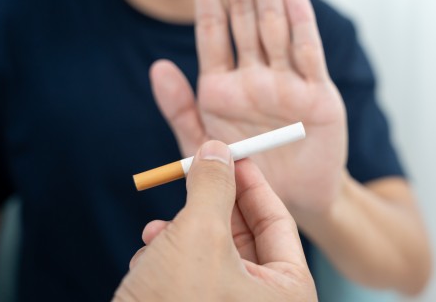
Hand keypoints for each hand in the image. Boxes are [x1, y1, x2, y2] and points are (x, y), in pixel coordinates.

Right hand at [114, 141, 316, 300]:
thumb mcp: (198, 236)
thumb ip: (213, 187)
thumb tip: (217, 149)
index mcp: (288, 293)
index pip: (278, 222)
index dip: (253, 183)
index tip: (232, 155)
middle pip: (244, 237)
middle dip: (210, 209)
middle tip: (192, 178)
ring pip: (212, 256)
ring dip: (181, 236)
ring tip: (155, 232)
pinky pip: (192, 278)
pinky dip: (170, 262)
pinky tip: (147, 258)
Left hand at [150, 0, 346, 215]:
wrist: (293, 204)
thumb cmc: (248, 177)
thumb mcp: (204, 148)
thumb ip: (180, 110)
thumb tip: (158, 66)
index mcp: (222, 87)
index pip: (212, 27)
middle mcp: (255, 77)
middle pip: (244, 15)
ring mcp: (287, 84)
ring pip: (274, 26)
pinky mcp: (318, 97)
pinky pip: (307, 56)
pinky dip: (300, 24)